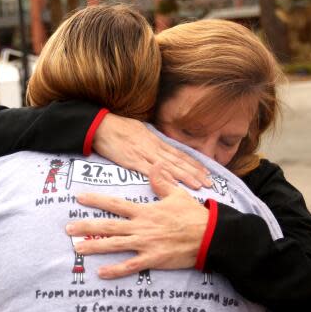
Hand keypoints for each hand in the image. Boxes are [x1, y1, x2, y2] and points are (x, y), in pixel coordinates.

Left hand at [65, 163, 208, 278]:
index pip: (115, 204)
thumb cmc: (193, 216)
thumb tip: (155, 164)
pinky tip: (100, 273)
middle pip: (108, 226)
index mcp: (144, 211)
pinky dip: (115, 270)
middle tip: (67, 228)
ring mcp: (145, 244)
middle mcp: (140, 227)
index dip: (96, 200)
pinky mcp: (152, 259)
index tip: (79, 198)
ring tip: (77, 248)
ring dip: (94, 247)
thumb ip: (162, 181)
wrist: (210, 236)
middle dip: (86, 226)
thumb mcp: (177, 194)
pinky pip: (130, 266)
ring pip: (114, 245)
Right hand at [93, 113, 211, 188]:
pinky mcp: (132, 161)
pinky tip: (174, 185)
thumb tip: (158, 144)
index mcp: (155, 140)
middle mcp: (154, 147)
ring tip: (198, 185)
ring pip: (169, 167)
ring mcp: (144, 154)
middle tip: (209, 183)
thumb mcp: (138, 130)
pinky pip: (152, 171)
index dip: (193, 163)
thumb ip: (150, 139)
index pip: (179, 153)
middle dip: (195, 172)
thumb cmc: (117, 126)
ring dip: (185, 176)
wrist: (100, 125)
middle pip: (178, 161)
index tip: (206, 171)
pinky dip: (164, 178)